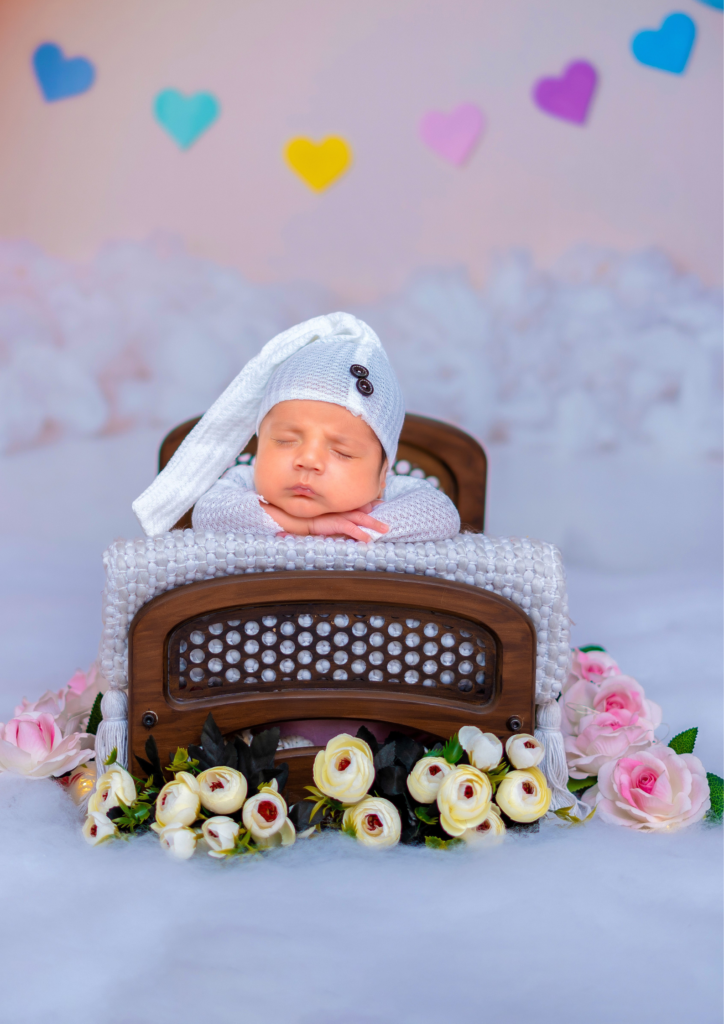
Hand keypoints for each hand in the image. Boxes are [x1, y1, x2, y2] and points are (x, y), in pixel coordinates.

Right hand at [263, 502, 387, 541]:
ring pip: (358, 517)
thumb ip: (324, 519)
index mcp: (333, 507)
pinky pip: (347, 528)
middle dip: (375, 513)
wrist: (284, 517)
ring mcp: (333, 515)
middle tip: (387, 518)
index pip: (353, 504)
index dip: (367, 504)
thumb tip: (334, 523)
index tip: (379, 504)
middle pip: (360, 509)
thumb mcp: (314, 518)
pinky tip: (367, 539)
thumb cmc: (297, 518)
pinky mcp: (329, 523)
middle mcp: (335, 509)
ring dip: (372, 524)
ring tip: (384, 530)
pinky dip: (358, 533)